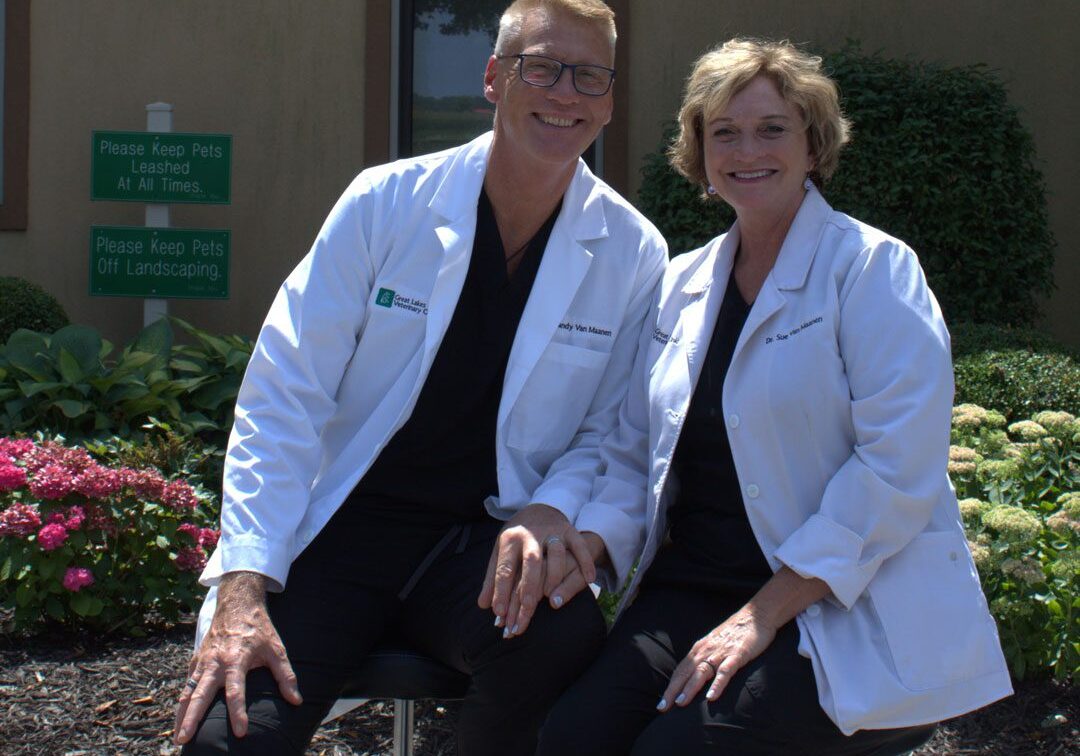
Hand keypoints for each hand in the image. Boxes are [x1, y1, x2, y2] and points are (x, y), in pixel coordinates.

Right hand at [173, 572, 301, 743]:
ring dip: (181, 713)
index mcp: (236, 659)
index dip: (238, 713)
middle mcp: (215, 662)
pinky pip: (187, 682)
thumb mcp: (276, 649)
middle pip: (200, 694)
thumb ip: (285, 675)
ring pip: (188, 690)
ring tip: (177, 736)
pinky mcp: (196, 659)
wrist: (237, 603)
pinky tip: (180, 715)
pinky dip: (182, 699)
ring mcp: (203, 661)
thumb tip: (296, 700)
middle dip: (192, 718)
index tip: (241, 733)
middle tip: (184, 739)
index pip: (236, 691)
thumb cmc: (259, 628)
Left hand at [478, 503, 596, 638]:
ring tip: (551, 598)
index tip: (499, 613)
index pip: (504, 568)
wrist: (538, 509)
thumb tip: (483, 606)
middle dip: (529, 585)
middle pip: (531, 561)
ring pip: (556, 552)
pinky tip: (589, 579)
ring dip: (554, 575)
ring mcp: (551, 531)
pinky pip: (579, 545)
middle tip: (527, 609)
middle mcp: (530, 534)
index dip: (500, 591)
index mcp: (509, 539)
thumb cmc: (518, 539)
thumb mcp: (502, 552)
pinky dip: (586, 561)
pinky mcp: (568, 530)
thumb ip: (493, 579)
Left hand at [656, 605, 776, 711]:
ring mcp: (721, 653)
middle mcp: (706, 650)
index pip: (681, 671)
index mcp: (699, 649)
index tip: (661, 703)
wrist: (755, 615)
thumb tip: (694, 677)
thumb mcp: (715, 645)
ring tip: (681, 703)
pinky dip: (717, 684)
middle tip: (662, 707)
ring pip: (701, 673)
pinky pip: (725, 671)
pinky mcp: (737, 654)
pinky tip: (711, 697)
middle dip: (673, 691)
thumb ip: (705, 659)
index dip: (671, 687)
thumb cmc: (735, 633)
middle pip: (685, 673)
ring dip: (690, 688)